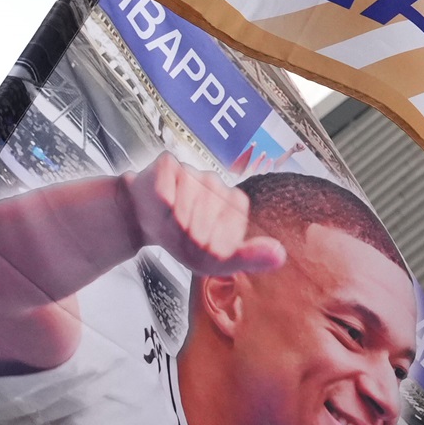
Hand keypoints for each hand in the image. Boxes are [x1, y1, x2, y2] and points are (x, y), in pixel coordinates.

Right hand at [121, 155, 286, 279]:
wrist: (143, 218)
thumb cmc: (180, 237)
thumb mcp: (216, 259)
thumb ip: (249, 257)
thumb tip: (280, 255)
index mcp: (235, 204)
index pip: (224, 240)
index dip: (206, 251)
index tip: (199, 246)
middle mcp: (218, 184)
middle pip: (202, 228)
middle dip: (186, 240)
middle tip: (180, 235)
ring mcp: (194, 172)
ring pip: (183, 212)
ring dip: (170, 225)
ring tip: (169, 221)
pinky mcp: (169, 165)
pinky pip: (165, 195)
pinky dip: (158, 208)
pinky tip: (160, 205)